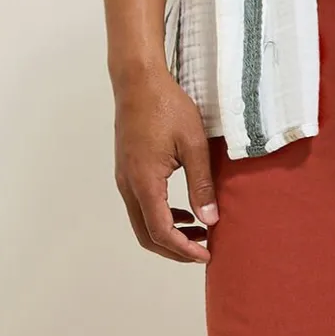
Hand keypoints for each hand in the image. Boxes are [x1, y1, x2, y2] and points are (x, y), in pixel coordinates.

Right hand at [112, 64, 216, 263]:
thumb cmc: (167, 106)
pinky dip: (161, 218)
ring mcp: (124, 179)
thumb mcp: (194, 145)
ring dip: (168, 235)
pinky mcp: (127, 172)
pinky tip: (184, 213)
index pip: (161, 230)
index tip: (206, 255)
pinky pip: (140, 207)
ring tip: (199, 233)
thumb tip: (210, 220)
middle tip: (203, 251)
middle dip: (175, 250)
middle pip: (147, 235)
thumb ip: (202, 185)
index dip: (183, 249)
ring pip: (142, 223)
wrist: (138, 81)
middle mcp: (128, 184)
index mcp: (145, 180)